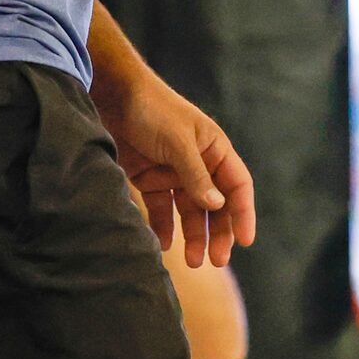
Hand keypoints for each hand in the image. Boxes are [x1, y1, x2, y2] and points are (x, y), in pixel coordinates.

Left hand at [100, 74, 254, 269]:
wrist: (113, 96)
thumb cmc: (153, 110)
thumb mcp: (177, 142)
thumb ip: (196, 175)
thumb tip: (218, 206)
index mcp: (215, 149)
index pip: (237, 186)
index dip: (243, 212)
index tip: (245, 240)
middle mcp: (199, 163)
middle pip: (216, 205)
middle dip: (219, 233)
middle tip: (217, 261)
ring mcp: (175, 173)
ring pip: (191, 212)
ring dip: (194, 236)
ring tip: (192, 261)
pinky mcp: (151, 180)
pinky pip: (163, 210)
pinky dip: (165, 227)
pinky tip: (164, 244)